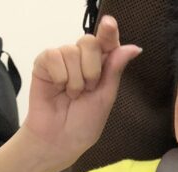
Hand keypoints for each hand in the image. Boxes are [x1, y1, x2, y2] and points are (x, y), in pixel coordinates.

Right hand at [22, 16, 141, 162]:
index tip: (110, 26)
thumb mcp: (105, 97)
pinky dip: (60, 77)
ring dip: (76, 80)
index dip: (108, 33)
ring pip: (71, 51)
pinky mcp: (44, 63)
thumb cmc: (84, 123)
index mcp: (99, 66)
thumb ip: (115, 69)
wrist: (60, 140)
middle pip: (89, 42)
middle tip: (87, 90)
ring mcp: (62, 59)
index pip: (106, 42)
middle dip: (92, 71)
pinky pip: (54, 56)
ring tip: (72, 95)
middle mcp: (80, 59)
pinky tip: (59, 89)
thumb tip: (134, 47)